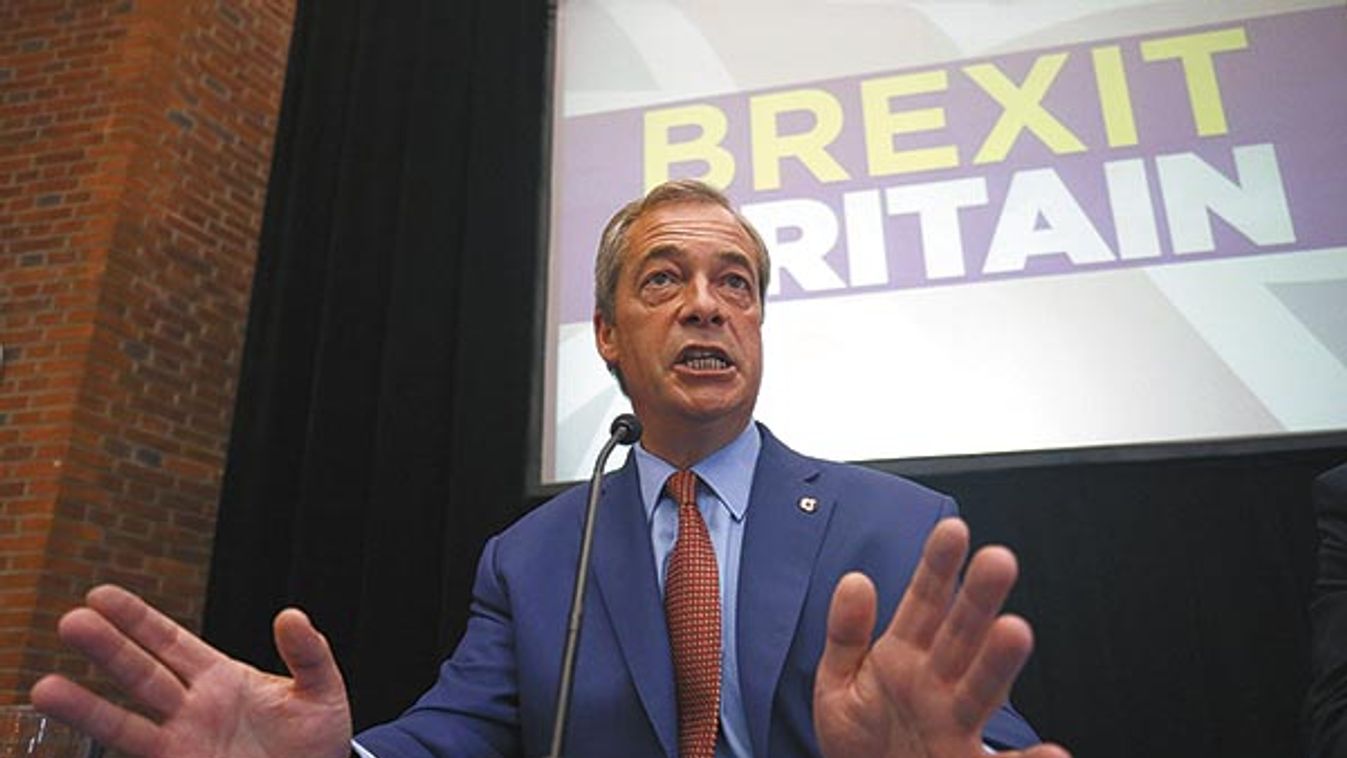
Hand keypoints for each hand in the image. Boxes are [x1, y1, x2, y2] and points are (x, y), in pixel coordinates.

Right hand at [30, 585, 352, 757]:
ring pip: (126, 723)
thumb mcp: (321, 691)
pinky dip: (107, 749)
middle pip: (140, 674)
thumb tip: (291, 616)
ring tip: (45, 689)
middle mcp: (192, 709)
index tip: (101, 595)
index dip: (137, 619)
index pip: (169, 642)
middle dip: (107, 649)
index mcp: (221, 678)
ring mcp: (183, 743)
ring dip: (87, 706)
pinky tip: (77, 742)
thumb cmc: (315, 740)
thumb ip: (309, 654)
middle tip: (71, 621)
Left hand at [813, 518, 1068, 757]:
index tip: (953, 528)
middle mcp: (938, 683)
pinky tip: (1052, 753)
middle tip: (999, 559)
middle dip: (978, 598)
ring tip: (1015, 630)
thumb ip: (846, 634)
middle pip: (961, 634)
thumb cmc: (857, 739)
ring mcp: (953, 723)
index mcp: (905, 655)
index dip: (938, 565)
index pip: (925, 601)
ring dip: (999, 660)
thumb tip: (855, 580)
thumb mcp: (837, 684)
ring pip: (980, 686)